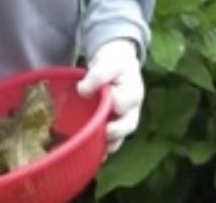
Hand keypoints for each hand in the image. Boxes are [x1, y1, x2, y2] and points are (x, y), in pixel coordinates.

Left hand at [76, 39, 144, 153]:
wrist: (118, 63)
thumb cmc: (114, 63)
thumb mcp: (107, 62)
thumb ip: (97, 75)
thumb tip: (83, 91)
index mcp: (133, 91)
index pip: (123, 102)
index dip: (109, 103)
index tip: (89, 97)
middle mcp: (133, 108)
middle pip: (129, 124)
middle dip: (115, 132)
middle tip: (101, 134)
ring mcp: (126, 118)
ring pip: (122, 136)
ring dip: (110, 143)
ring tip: (97, 150)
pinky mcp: (117, 124)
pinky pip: (114, 139)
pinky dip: (105, 146)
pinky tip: (92, 152)